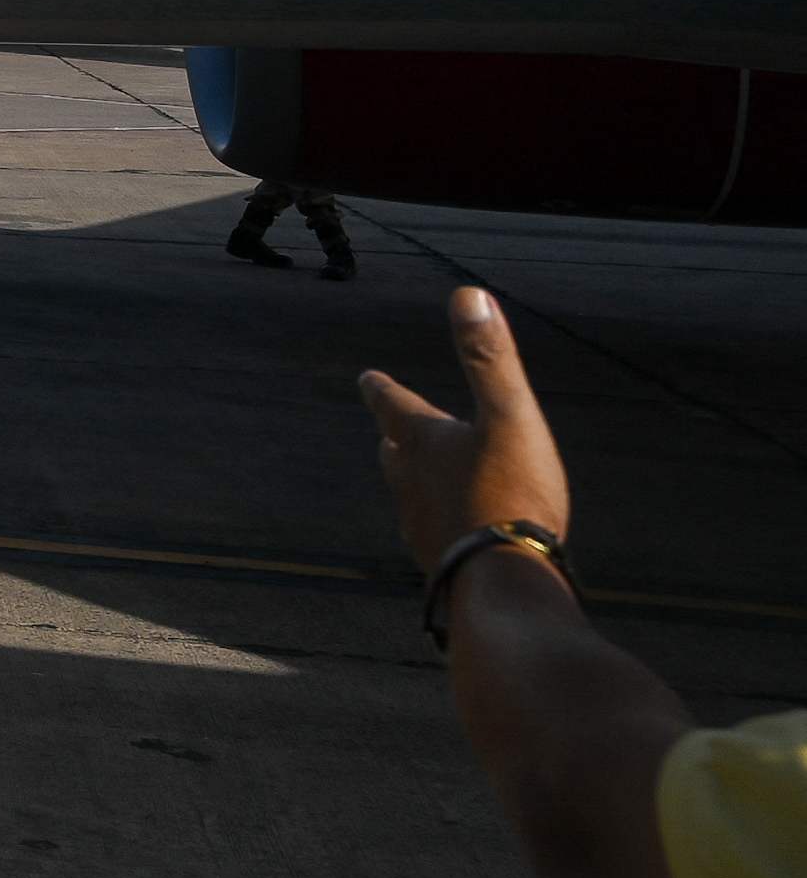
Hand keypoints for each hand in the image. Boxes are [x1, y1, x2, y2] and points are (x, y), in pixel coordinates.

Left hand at [360, 286, 577, 574]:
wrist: (504, 583)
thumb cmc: (510, 494)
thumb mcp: (509, 416)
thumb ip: (489, 359)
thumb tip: (467, 294)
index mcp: (420, 443)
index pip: (391, 404)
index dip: (381, 388)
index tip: (367, 378)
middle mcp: (410, 483)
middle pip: (392, 453)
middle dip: (393, 437)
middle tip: (390, 431)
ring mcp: (421, 526)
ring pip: (410, 495)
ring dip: (415, 481)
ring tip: (424, 478)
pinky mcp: (440, 563)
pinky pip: (435, 533)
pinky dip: (442, 522)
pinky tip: (457, 533)